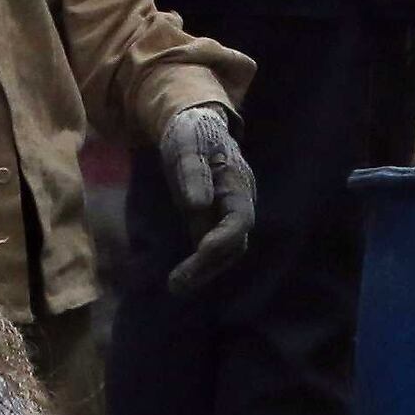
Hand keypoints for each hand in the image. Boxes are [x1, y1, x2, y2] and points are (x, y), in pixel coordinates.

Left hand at [162, 104, 258, 292]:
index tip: (201, 252)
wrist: (194, 128)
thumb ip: (192, 172)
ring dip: (203, 271)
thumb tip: (198, 204)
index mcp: (237, 185)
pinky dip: (198, 266)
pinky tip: (178, 278)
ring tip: (175, 286)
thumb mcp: (187, 145)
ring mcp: (226, 216)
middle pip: (234, 244)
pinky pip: (211, 250)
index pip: (239, 220)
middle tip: (177, 284)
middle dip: (208, 265)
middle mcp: (238, 205)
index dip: (224, 239)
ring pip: (224, 252)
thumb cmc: (191, 133)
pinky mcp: (212, 223)